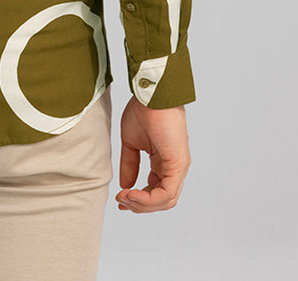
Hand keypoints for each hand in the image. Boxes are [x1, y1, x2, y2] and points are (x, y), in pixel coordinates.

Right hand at [115, 97, 190, 212]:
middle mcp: (174, 168)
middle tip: (121, 201)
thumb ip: (130, 164)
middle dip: (140, 205)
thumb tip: (125, 185)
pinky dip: (148, 199)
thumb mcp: (131, 142)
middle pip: (161, 200)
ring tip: (124, 197)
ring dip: (143, 204)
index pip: (156, 191)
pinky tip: (132, 193)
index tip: (120, 198)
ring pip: (165, 201)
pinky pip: (166, 192)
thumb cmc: (143, 110)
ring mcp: (178, 167)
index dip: (138, 199)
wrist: (150, 93)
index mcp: (164, 162)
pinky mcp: (178, 164)